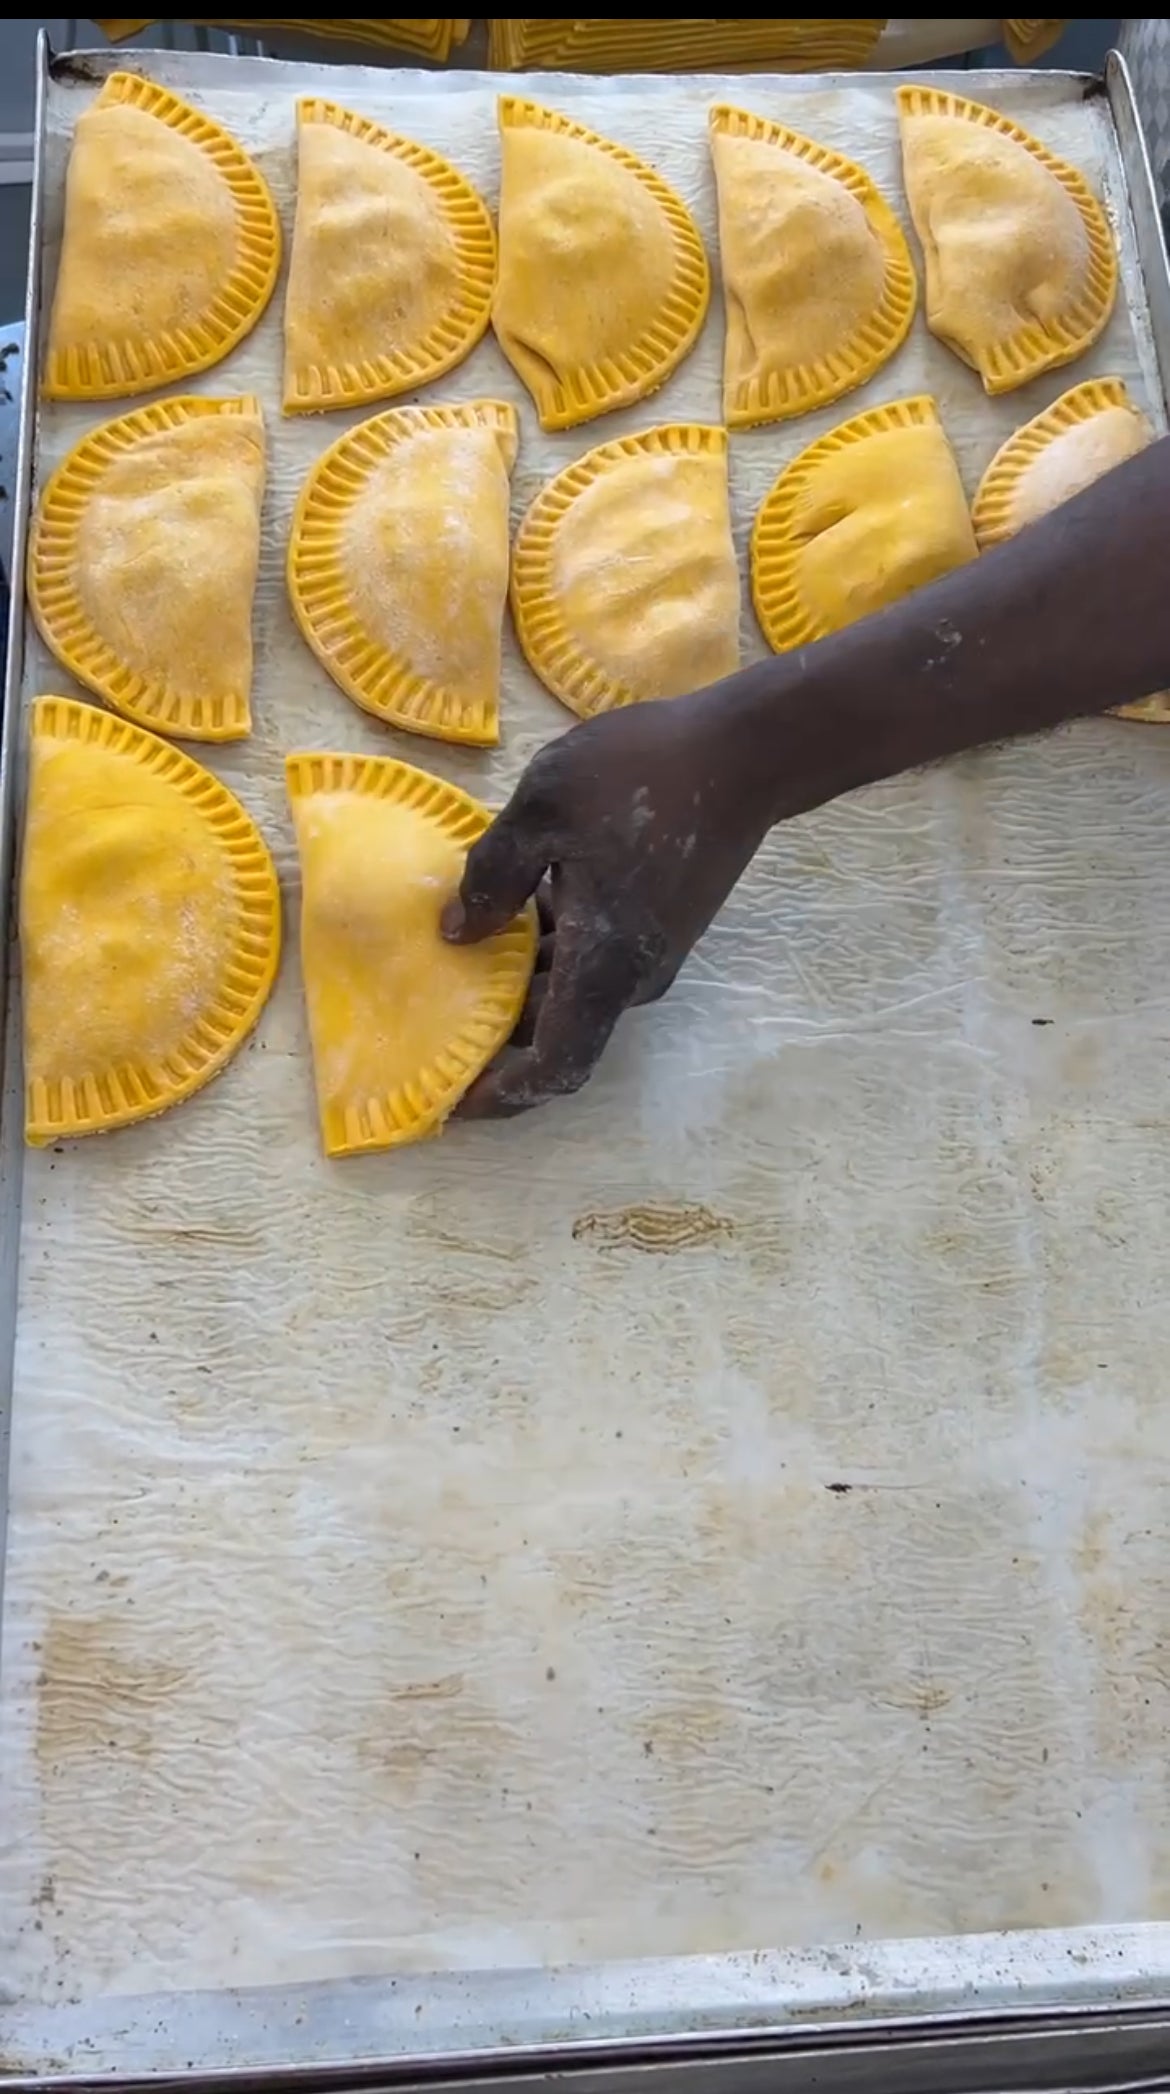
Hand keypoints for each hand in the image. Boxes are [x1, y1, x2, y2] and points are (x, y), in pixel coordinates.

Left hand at [442, 683, 775, 1117]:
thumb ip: (493, 875)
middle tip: (434, 1024)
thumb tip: (457, 933)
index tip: (455, 1101)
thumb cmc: (645, 773)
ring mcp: (651, 953)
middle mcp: (631, 976)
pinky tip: (513, 910)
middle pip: (559, 1034)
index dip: (504, 1094)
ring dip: (523, 990)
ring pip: (574, 995)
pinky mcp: (659, 926)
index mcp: (604, 963)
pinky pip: (593, 963)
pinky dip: (550, 957)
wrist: (746, 752)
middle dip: (499, 1040)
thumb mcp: (544, 808)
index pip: (555, 1063)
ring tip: (460, 962)